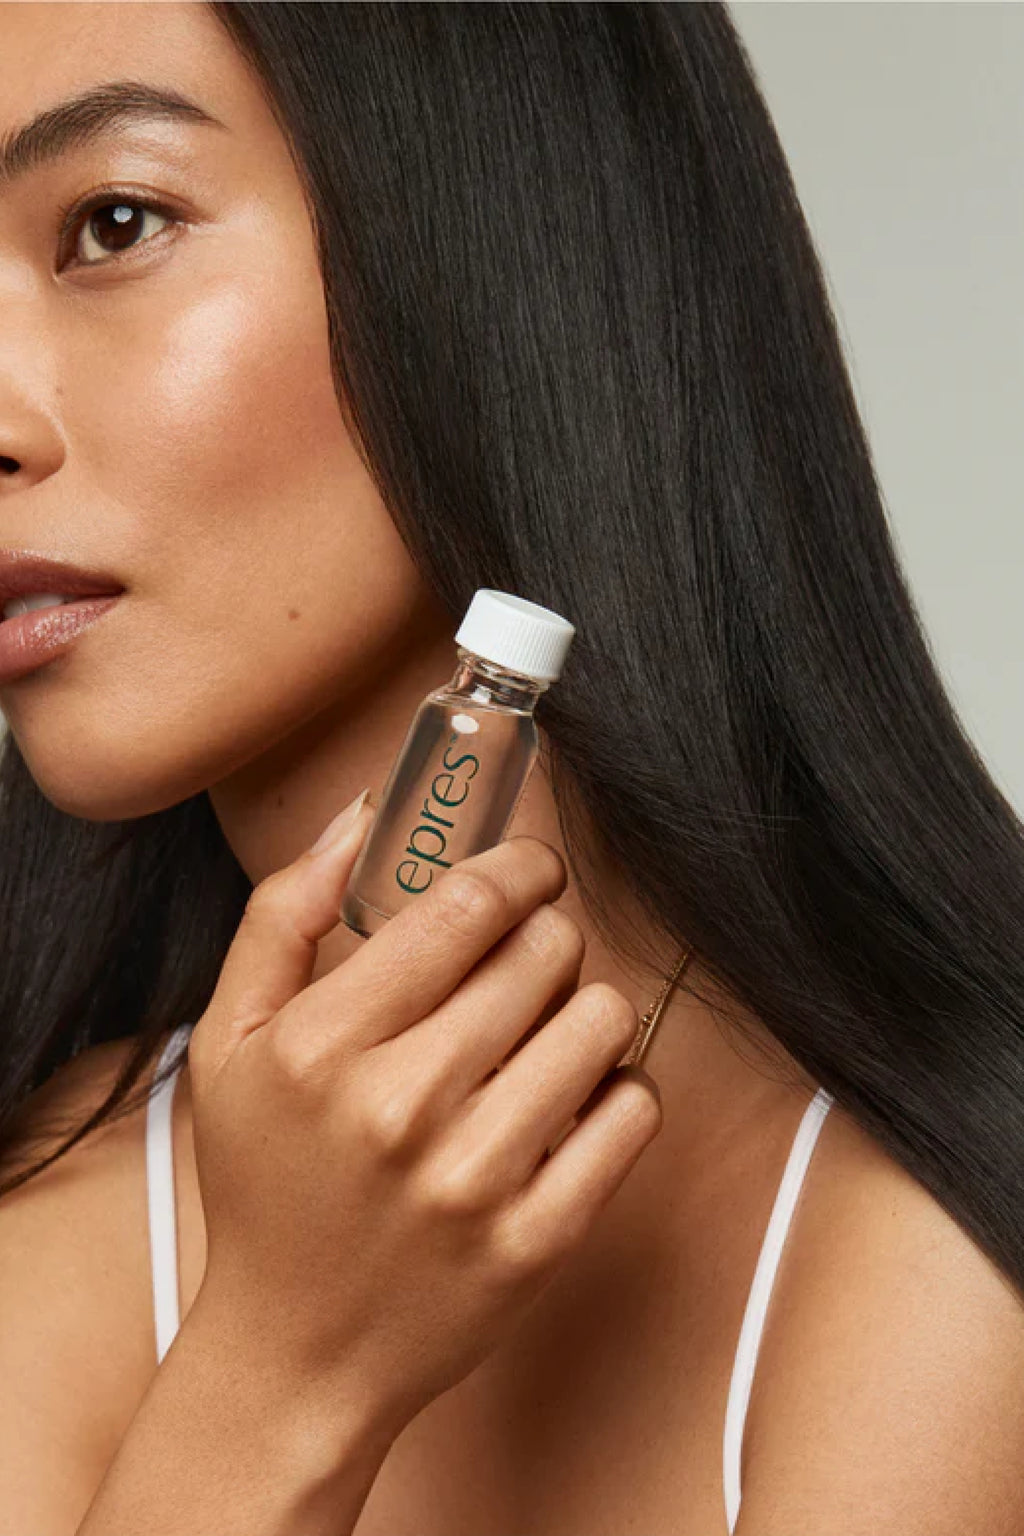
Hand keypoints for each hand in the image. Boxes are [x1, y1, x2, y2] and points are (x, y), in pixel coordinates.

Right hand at [185, 794, 662, 1441]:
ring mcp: (476, 1181)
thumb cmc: (267, 1184)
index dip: (518, 866)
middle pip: (544, 951)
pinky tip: (567, 1103)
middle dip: (544, 937)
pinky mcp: (539, 1242)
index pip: (467, 906)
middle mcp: (401, 1108)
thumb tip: (362, 810)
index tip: (529, 869)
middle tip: (522, 963)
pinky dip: (615, 1092)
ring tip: (542, 1035)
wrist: (295, 1357)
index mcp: (322, 1045)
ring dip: (582, 1010)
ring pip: (602, 1019)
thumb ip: (286, 914)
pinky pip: (634, 1110)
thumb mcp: (230, 1043)